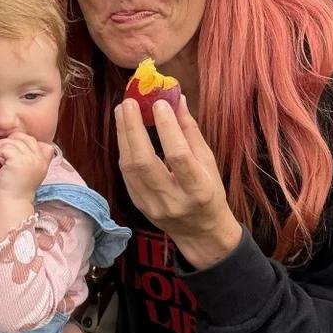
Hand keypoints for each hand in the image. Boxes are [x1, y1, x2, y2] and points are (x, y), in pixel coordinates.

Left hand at [0, 131, 54, 202]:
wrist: (12, 202)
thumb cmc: (16, 188)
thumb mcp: (29, 172)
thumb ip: (31, 159)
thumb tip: (18, 143)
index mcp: (44, 163)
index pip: (44, 144)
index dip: (28, 143)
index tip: (17, 151)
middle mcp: (39, 160)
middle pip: (27, 138)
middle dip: (13, 140)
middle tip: (2, 148)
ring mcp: (30, 159)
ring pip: (14, 141)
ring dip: (2, 146)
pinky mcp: (18, 161)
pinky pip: (6, 148)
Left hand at [115, 94, 242, 269]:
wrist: (201, 233)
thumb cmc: (210, 193)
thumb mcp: (209, 163)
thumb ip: (191, 132)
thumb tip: (177, 100)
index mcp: (198, 189)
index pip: (178, 155)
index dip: (167, 127)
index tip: (159, 103)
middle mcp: (172, 200)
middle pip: (145, 162)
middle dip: (133, 129)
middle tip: (129, 102)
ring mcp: (151, 205)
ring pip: (130, 168)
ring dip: (123, 136)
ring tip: (122, 111)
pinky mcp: (138, 205)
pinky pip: (126, 174)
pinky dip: (124, 150)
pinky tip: (124, 132)